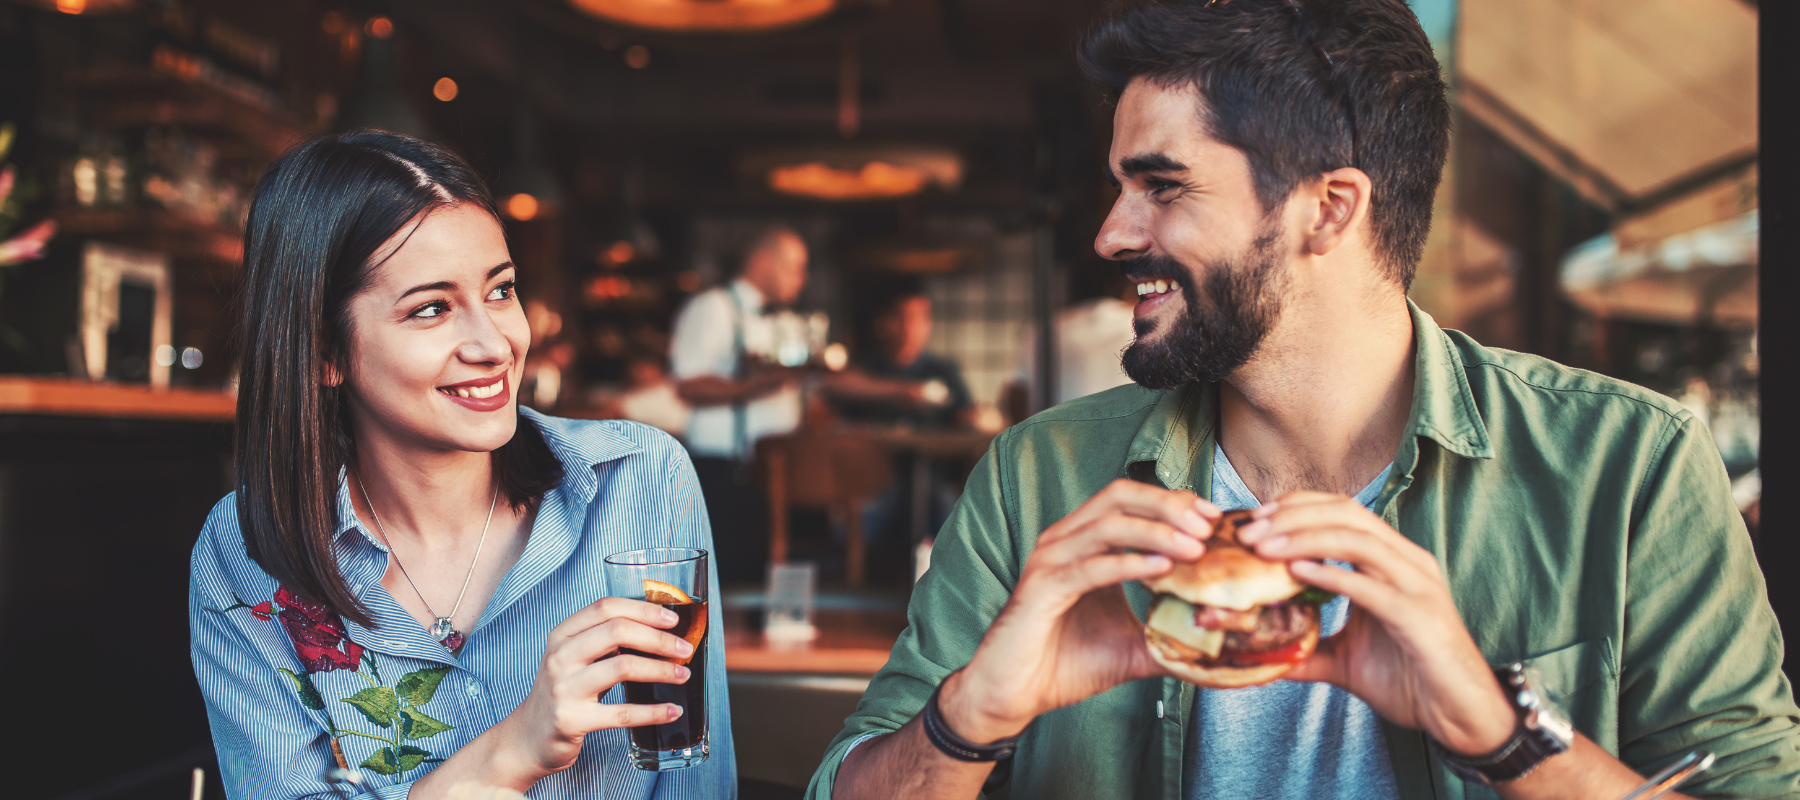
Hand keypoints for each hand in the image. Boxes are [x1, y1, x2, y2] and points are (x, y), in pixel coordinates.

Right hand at [498, 598, 695, 781]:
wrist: (527, 738)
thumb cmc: (562, 693)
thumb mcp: (574, 658)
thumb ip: (604, 640)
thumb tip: (659, 628)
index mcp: (562, 635)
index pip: (606, 607)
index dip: (644, 609)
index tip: (673, 619)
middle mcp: (560, 656)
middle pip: (617, 631)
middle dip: (659, 638)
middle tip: (685, 649)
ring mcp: (564, 688)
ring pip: (622, 667)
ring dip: (660, 670)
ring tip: (682, 675)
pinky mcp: (571, 720)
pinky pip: (622, 713)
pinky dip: (652, 711)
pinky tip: (671, 710)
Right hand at [940, 480, 1217, 742]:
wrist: (1016, 694)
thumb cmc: (1067, 663)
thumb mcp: (1133, 644)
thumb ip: (1170, 633)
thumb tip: (1219, 640)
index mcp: (1084, 543)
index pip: (1131, 501)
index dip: (1173, 501)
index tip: (1214, 517)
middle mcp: (1064, 541)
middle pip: (1119, 497)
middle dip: (1167, 504)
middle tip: (1208, 524)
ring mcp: (1050, 561)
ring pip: (1107, 525)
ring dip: (1156, 531)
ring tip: (1195, 546)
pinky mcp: (1042, 589)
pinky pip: (1090, 567)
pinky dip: (1128, 563)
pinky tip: (1163, 568)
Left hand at [1237, 491, 1515, 755]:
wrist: (1459, 716)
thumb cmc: (1409, 681)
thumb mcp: (1345, 658)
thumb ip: (1306, 646)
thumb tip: (1258, 651)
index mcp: (1392, 560)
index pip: (1342, 510)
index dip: (1296, 506)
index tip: (1254, 520)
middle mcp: (1407, 561)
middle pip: (1346, 513)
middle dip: (1291, 515)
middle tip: (1248, 533)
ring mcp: (1416, 584)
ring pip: (1357, 538)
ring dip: (1304, 537)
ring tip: (1263, 548)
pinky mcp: (1418, 614)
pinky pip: (1370, 585)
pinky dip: (1331, 573)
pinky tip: (1297, 572)